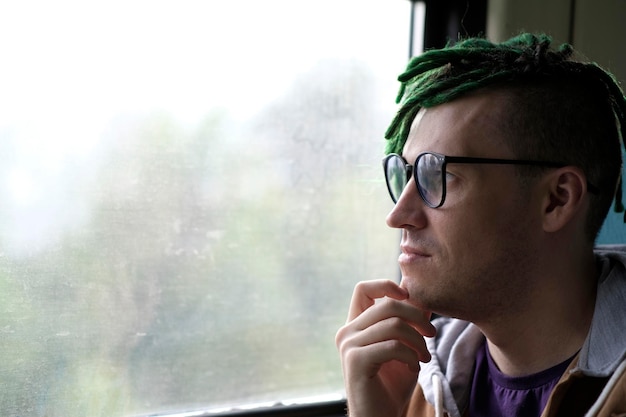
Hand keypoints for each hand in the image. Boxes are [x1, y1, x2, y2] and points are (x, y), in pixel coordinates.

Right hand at [335, 279, 434, 416]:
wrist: (380, 416)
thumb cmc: (392, 384)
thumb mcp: (406, 347)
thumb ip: (410, 323)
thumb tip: (422, 296)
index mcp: (355, 325)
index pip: (363, 289)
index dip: (386, 285)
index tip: (407, 297)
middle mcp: (347, 332)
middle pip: (386, 304)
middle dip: (417, 316)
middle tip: (431, 334)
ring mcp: (349, 345)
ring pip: (393, 325)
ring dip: (418, 342)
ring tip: (424, 357)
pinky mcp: (355, 360)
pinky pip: (393, 346)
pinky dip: (411, 356)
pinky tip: (413, 368)